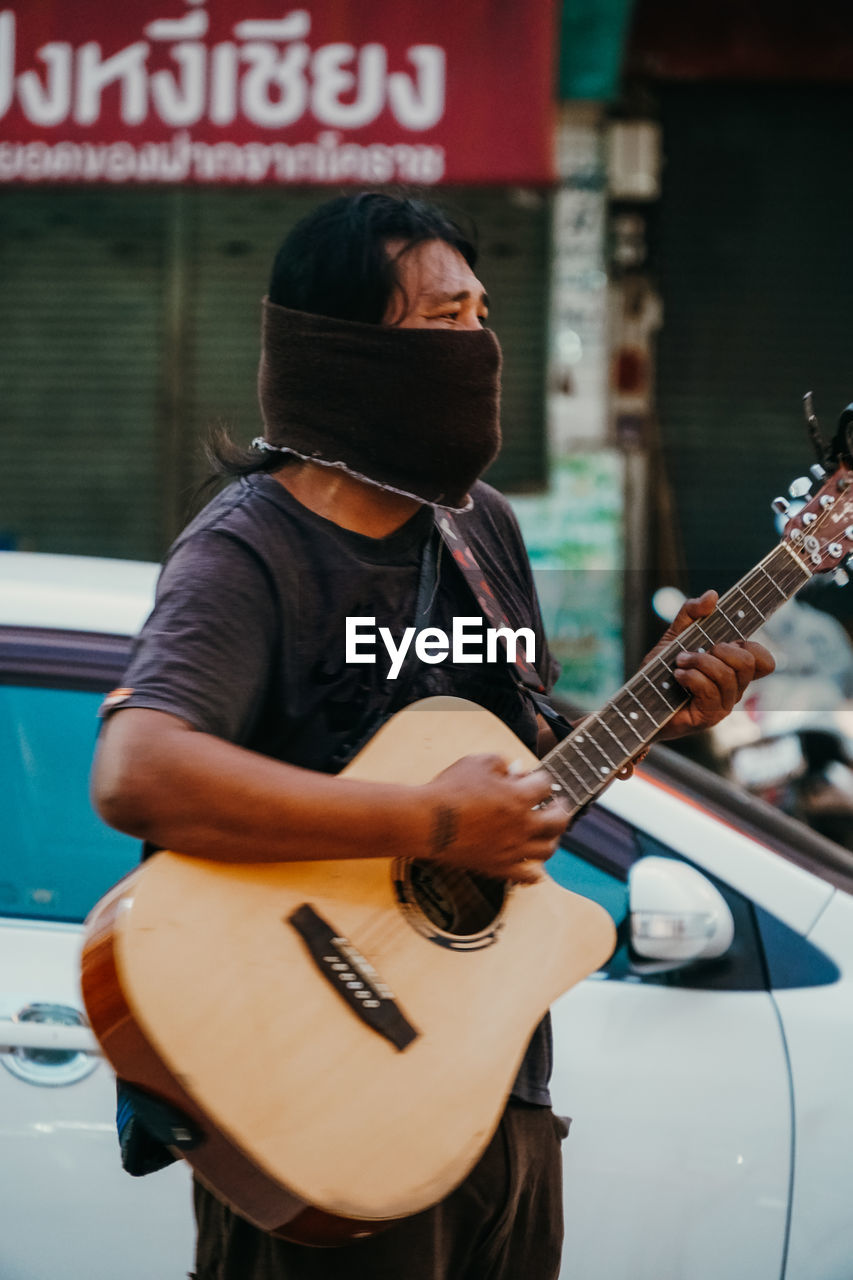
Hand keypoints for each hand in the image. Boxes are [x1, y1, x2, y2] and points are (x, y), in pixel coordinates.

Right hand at [422, 754, 567, 884]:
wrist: (426, 822)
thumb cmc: (449, 789)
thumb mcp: (477, 762)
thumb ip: (502, 762)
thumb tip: (516, 770)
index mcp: (520, 797)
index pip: (546, 784)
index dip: (542, 778)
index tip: (535, 777)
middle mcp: (522, 825)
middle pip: (559, 820)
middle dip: (561, 809)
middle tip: (558, 804)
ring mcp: (512, 850)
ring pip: (548, 849)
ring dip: (551, 838)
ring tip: (546, 832)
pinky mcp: (499, 867)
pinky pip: (528, 876)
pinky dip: (535, 871)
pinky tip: (534, 866)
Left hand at [649, 590, 774, 737]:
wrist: (638, 701)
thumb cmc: (659, 673)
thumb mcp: (674, 636)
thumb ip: (691, 614)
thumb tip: (712, 595)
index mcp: (732, 669)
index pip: (764, 660)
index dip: (753, 646)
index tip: (724, 640)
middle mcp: (733, 688)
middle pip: (748, 662)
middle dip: (719, 650)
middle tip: (692, 652)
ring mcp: (723, 704)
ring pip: (727, 675)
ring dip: (698, 662)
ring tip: (679, 663)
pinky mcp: (709, 716)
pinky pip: (710, 691)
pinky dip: (691, 677)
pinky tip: (677, 676)